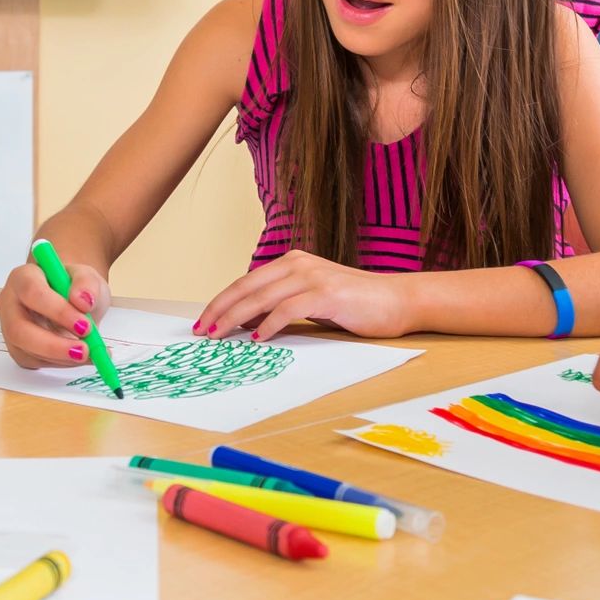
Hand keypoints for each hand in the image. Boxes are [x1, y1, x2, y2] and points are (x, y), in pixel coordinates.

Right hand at [0, 252, 113, 369]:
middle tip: (84, 351)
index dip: (58, 311)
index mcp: (23, 277)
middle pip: (19, 328)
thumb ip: (87, 284)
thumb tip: (83, 301)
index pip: (32, 292)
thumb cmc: (73, 287)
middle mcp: (10, 303)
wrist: (72, 302)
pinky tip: (78, 356)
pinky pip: (34, 362)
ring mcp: (10, 328)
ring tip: (88, 354)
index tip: (84, 325)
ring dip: (60, 357)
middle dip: (53, 345)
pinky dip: (60, 363)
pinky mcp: (17, 349)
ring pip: (25, 350)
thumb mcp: (88, 278)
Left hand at [196, 251, 414, 341]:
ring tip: (220, 336)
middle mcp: (298, 264)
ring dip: (236, 319)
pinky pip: (288, 309)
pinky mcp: (326, 293)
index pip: (246, 282)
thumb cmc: (355, 304)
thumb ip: (283, 304)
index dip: (221, 302)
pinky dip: (270, 324)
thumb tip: (246, 322)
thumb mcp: (312, 300)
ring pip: (262, 298)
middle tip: (202, 331)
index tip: (204, 321)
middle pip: (247, 287)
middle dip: (220, 310)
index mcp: (292, 262)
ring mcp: (312, 276)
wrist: (397, 300)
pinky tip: (258, 337)